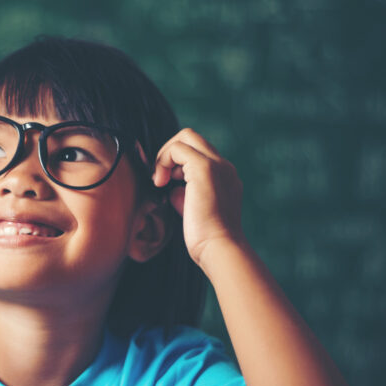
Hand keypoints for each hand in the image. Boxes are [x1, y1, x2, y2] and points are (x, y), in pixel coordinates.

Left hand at [152, 128, 244, 269]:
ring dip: (165, 156)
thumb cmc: (206, 238)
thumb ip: (185, 194)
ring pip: (185, 137)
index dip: (176, 163)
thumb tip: (172, 188)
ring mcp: (217, 165)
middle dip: (169, 152)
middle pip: (192, 137)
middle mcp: (224, 167)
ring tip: (160, 182)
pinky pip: (178, 148)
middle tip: (161, 178)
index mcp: (224, 176)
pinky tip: (160, 183)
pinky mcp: (204, 168)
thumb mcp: (193, 210)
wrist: (219, 248)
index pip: (197, 153)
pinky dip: (163, 161)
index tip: (167, 184)